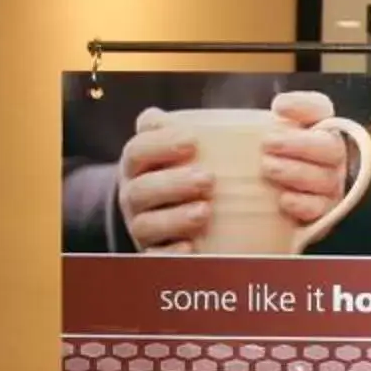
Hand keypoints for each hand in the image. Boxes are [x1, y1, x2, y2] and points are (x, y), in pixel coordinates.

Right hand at [115, 109, 212, 250]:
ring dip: (175, 218)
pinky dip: (170, 253)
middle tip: (208, 179)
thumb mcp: (187, 150)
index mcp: (140, 165)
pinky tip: (191, 247)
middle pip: (142, 188)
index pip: (139, 150)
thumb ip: (190, 131)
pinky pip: (154, 258)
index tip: (192, 141)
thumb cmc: (189, 174)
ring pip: (145, 224)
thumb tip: (235, 113)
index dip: (160, 144)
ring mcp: (141, 226)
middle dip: (173, 182)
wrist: (175, 219)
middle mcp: (134, 195)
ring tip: (205, 212)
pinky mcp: (153, 254)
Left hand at [262, 90, 351, 227]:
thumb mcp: (257, 137)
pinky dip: (303, 204)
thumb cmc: (264, 162)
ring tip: (267, 168)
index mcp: (316, 127)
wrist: (261, 208)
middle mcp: (331, 154)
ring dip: (296, 171)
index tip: (277, 107)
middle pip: (329, 145)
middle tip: (267, 143)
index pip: (319, 108)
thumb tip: (266, 113)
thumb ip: (256, 122)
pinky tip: (283, 200)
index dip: (302, 106)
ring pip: (325, 178)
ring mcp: (331, 185)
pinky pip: (322, 209)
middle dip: (299, 143)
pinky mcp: (324, 213)